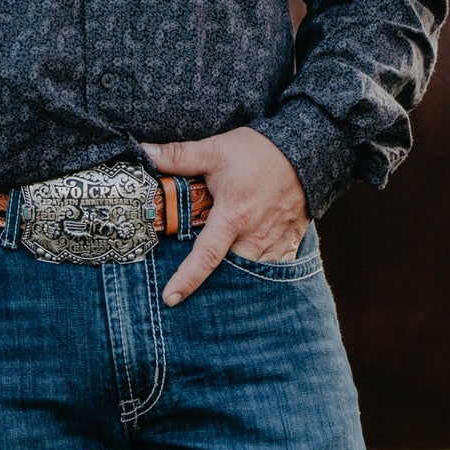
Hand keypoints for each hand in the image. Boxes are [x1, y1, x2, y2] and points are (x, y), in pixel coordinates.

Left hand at [140, 126, 309, 305]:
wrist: (305, 153)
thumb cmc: (259, 153)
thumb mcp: (215, 150)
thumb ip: (179, 156)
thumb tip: (144, 153)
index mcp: (233, 217)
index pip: (206, 256)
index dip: (187, 280)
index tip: (171, 298)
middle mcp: (254, 237)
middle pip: (228, 272)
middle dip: (213, 282)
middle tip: (196, 287)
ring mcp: (274, 244)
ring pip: (250, 274)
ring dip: (235, 277)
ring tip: (221, 279)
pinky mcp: (289, 245)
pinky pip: (273, 270)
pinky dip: (259, 274)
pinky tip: (247, 270)